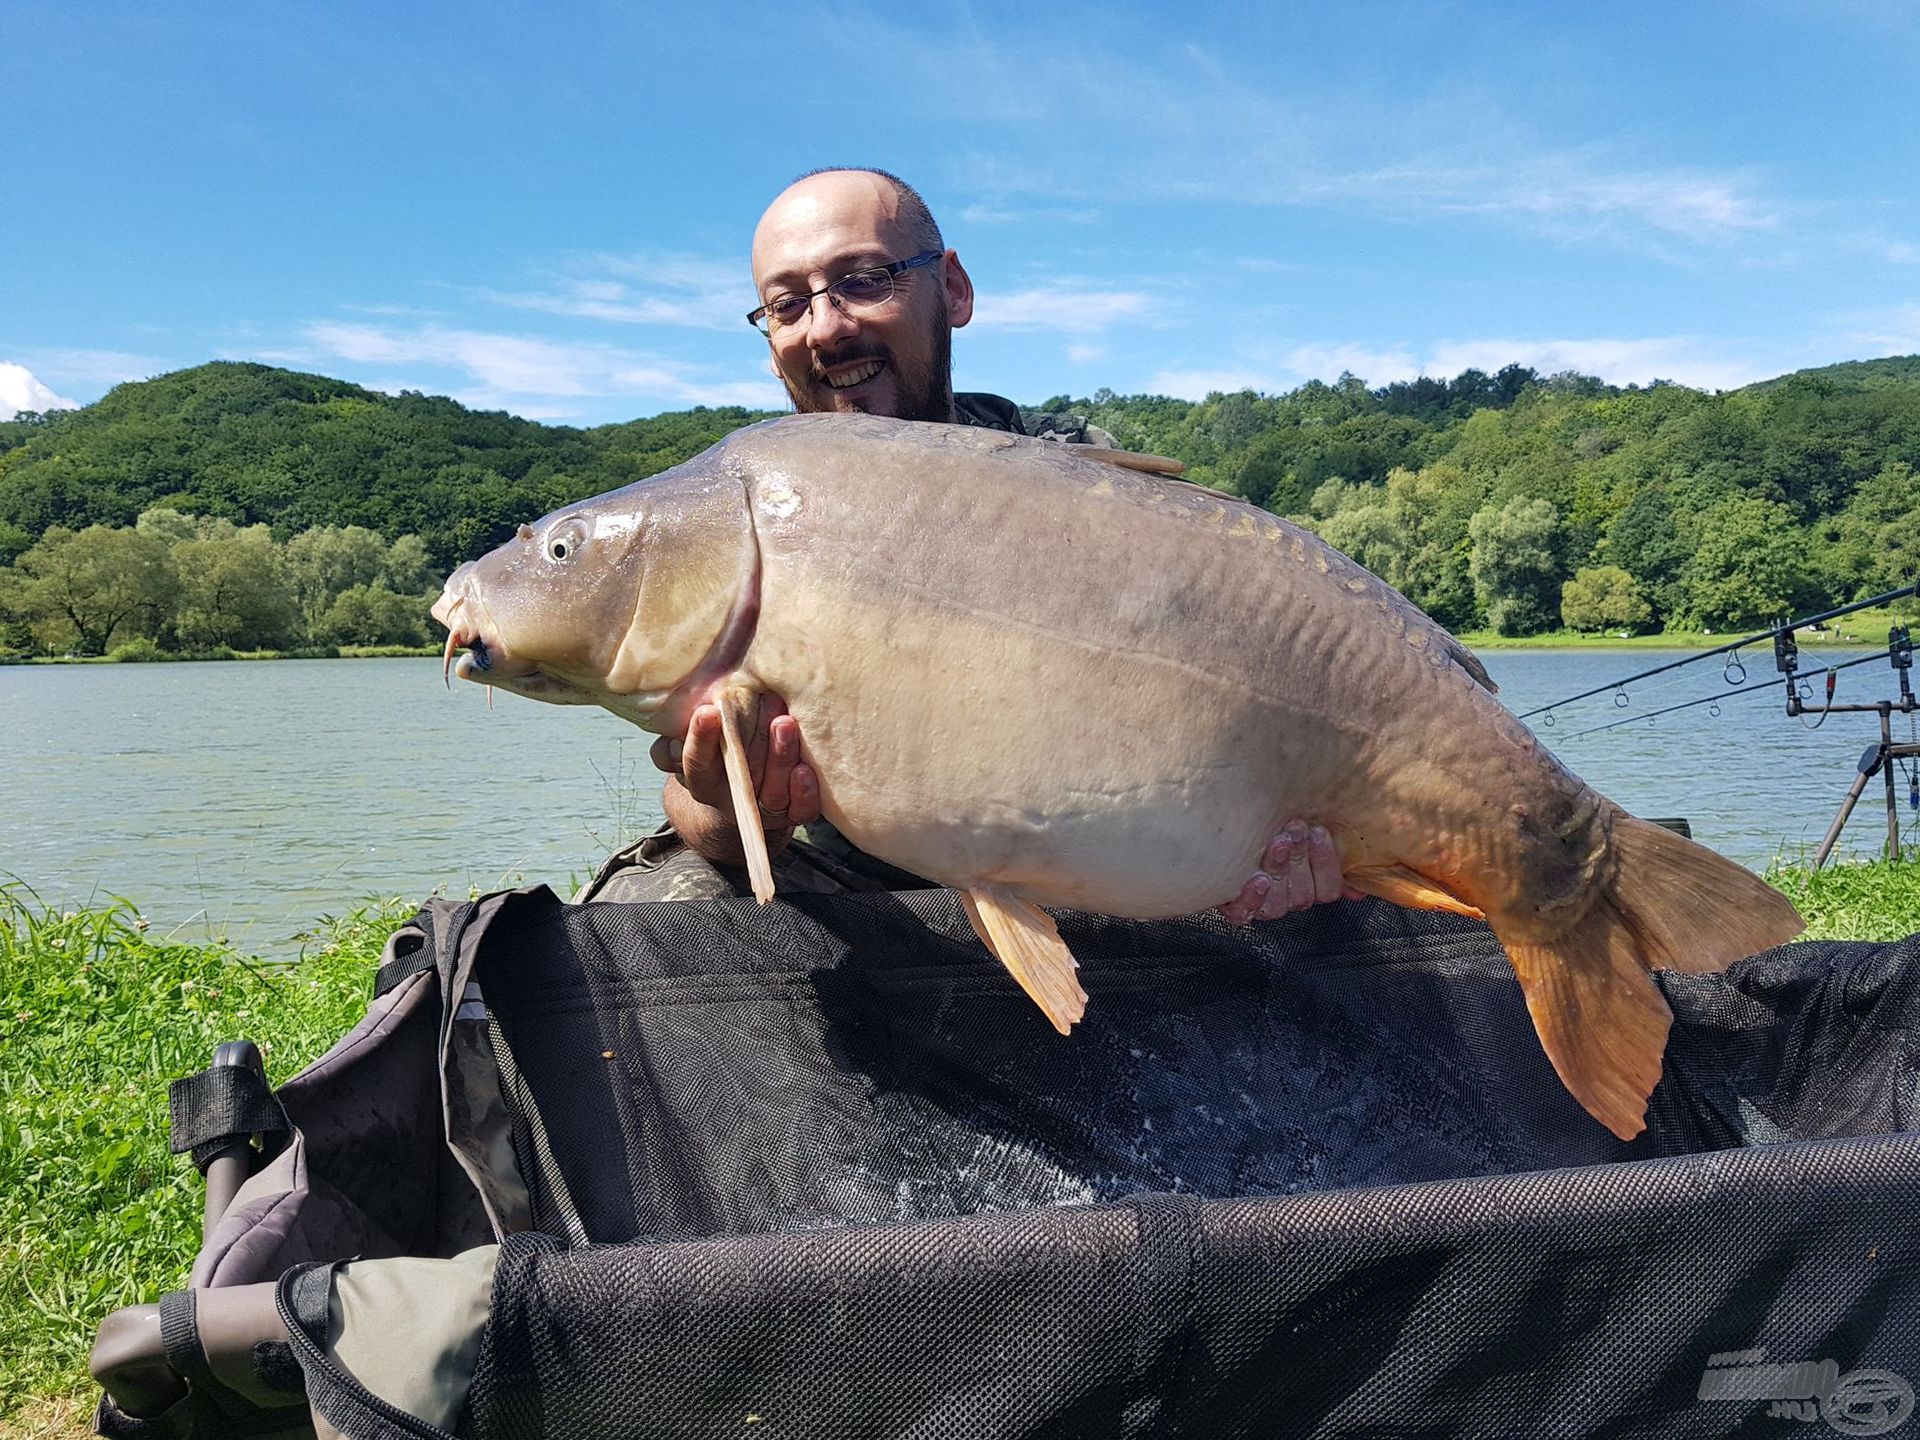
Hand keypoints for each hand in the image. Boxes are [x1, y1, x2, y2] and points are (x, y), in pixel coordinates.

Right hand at [651, 695, 821, 865]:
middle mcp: (730, 798)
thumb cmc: (715, 755)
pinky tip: (805, 769)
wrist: (737, 796)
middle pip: (741, 773)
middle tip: (765, 699)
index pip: (696, 760)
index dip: (701, 739)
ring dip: (780, 757)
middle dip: (754, 736)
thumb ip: (681, 730)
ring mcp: (761, 809)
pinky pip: (799, 810)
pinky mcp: (790, 814)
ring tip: (786, 723)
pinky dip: (803, 792)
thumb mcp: (690, 741)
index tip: (708, 712)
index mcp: (701, 779)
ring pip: (772, 792)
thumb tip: (693, 709)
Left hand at [1218, 822, 1360, 925]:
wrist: (1221, 837)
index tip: (1319, 831)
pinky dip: (1252, 897)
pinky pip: (1244, 913)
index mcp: (1309, 886)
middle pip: (1303, 894)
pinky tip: (1258, 878)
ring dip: (1280, 869)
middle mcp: (1288, 899)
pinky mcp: (1235, 908)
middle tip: (1296, 828)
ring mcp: (1263, 905)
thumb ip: (1334, 850)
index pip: (1328, 889)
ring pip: (1278, 903)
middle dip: (1301, 857)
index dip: (1326, 863)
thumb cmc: (1270, 830)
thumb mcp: (1304, 834)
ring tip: (1277, 843)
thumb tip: (1359, 881)